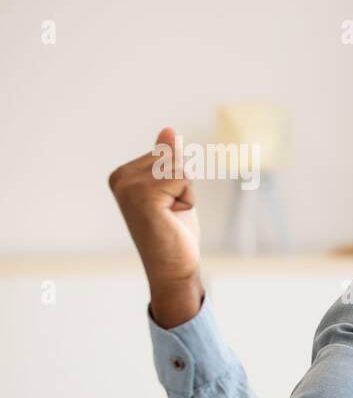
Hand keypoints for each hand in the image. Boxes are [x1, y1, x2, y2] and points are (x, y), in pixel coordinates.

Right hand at [108, 127, 203, 327]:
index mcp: (123, 174)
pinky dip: (188, 199)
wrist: (174, 268)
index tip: (168, 205)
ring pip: (180, 167)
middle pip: (174, 157)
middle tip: (172, 212)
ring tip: (172, 215)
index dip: (180, 181)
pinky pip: (183, 178)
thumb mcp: (174, 189)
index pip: (168, 153)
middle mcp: (120, 177)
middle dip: (185, 185)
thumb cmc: (175, 231)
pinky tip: (173, 217)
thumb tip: (169, 130)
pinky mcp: (142, 195)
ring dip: (187, 193)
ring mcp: (128, 186)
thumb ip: (167, 160)